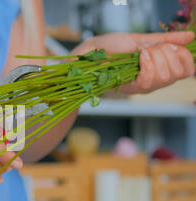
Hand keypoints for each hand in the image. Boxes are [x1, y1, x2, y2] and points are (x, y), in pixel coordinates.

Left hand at [71, 31, 194, 93]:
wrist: (91, 52)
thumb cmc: (112, 46)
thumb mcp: (143, 39)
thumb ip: (166, 40)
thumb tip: (190, 37)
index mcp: (159, 68)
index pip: (187, 70)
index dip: (184, 57)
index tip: (168, 45)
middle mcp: (153, 80)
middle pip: (178, 73)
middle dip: (168, 54)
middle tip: (150, 48)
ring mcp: (142, 86)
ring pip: (165, 77)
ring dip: (157, 58)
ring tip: (142, 52)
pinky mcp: (130, 88)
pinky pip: (149, 81)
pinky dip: (148, 65)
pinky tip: (139, 57)